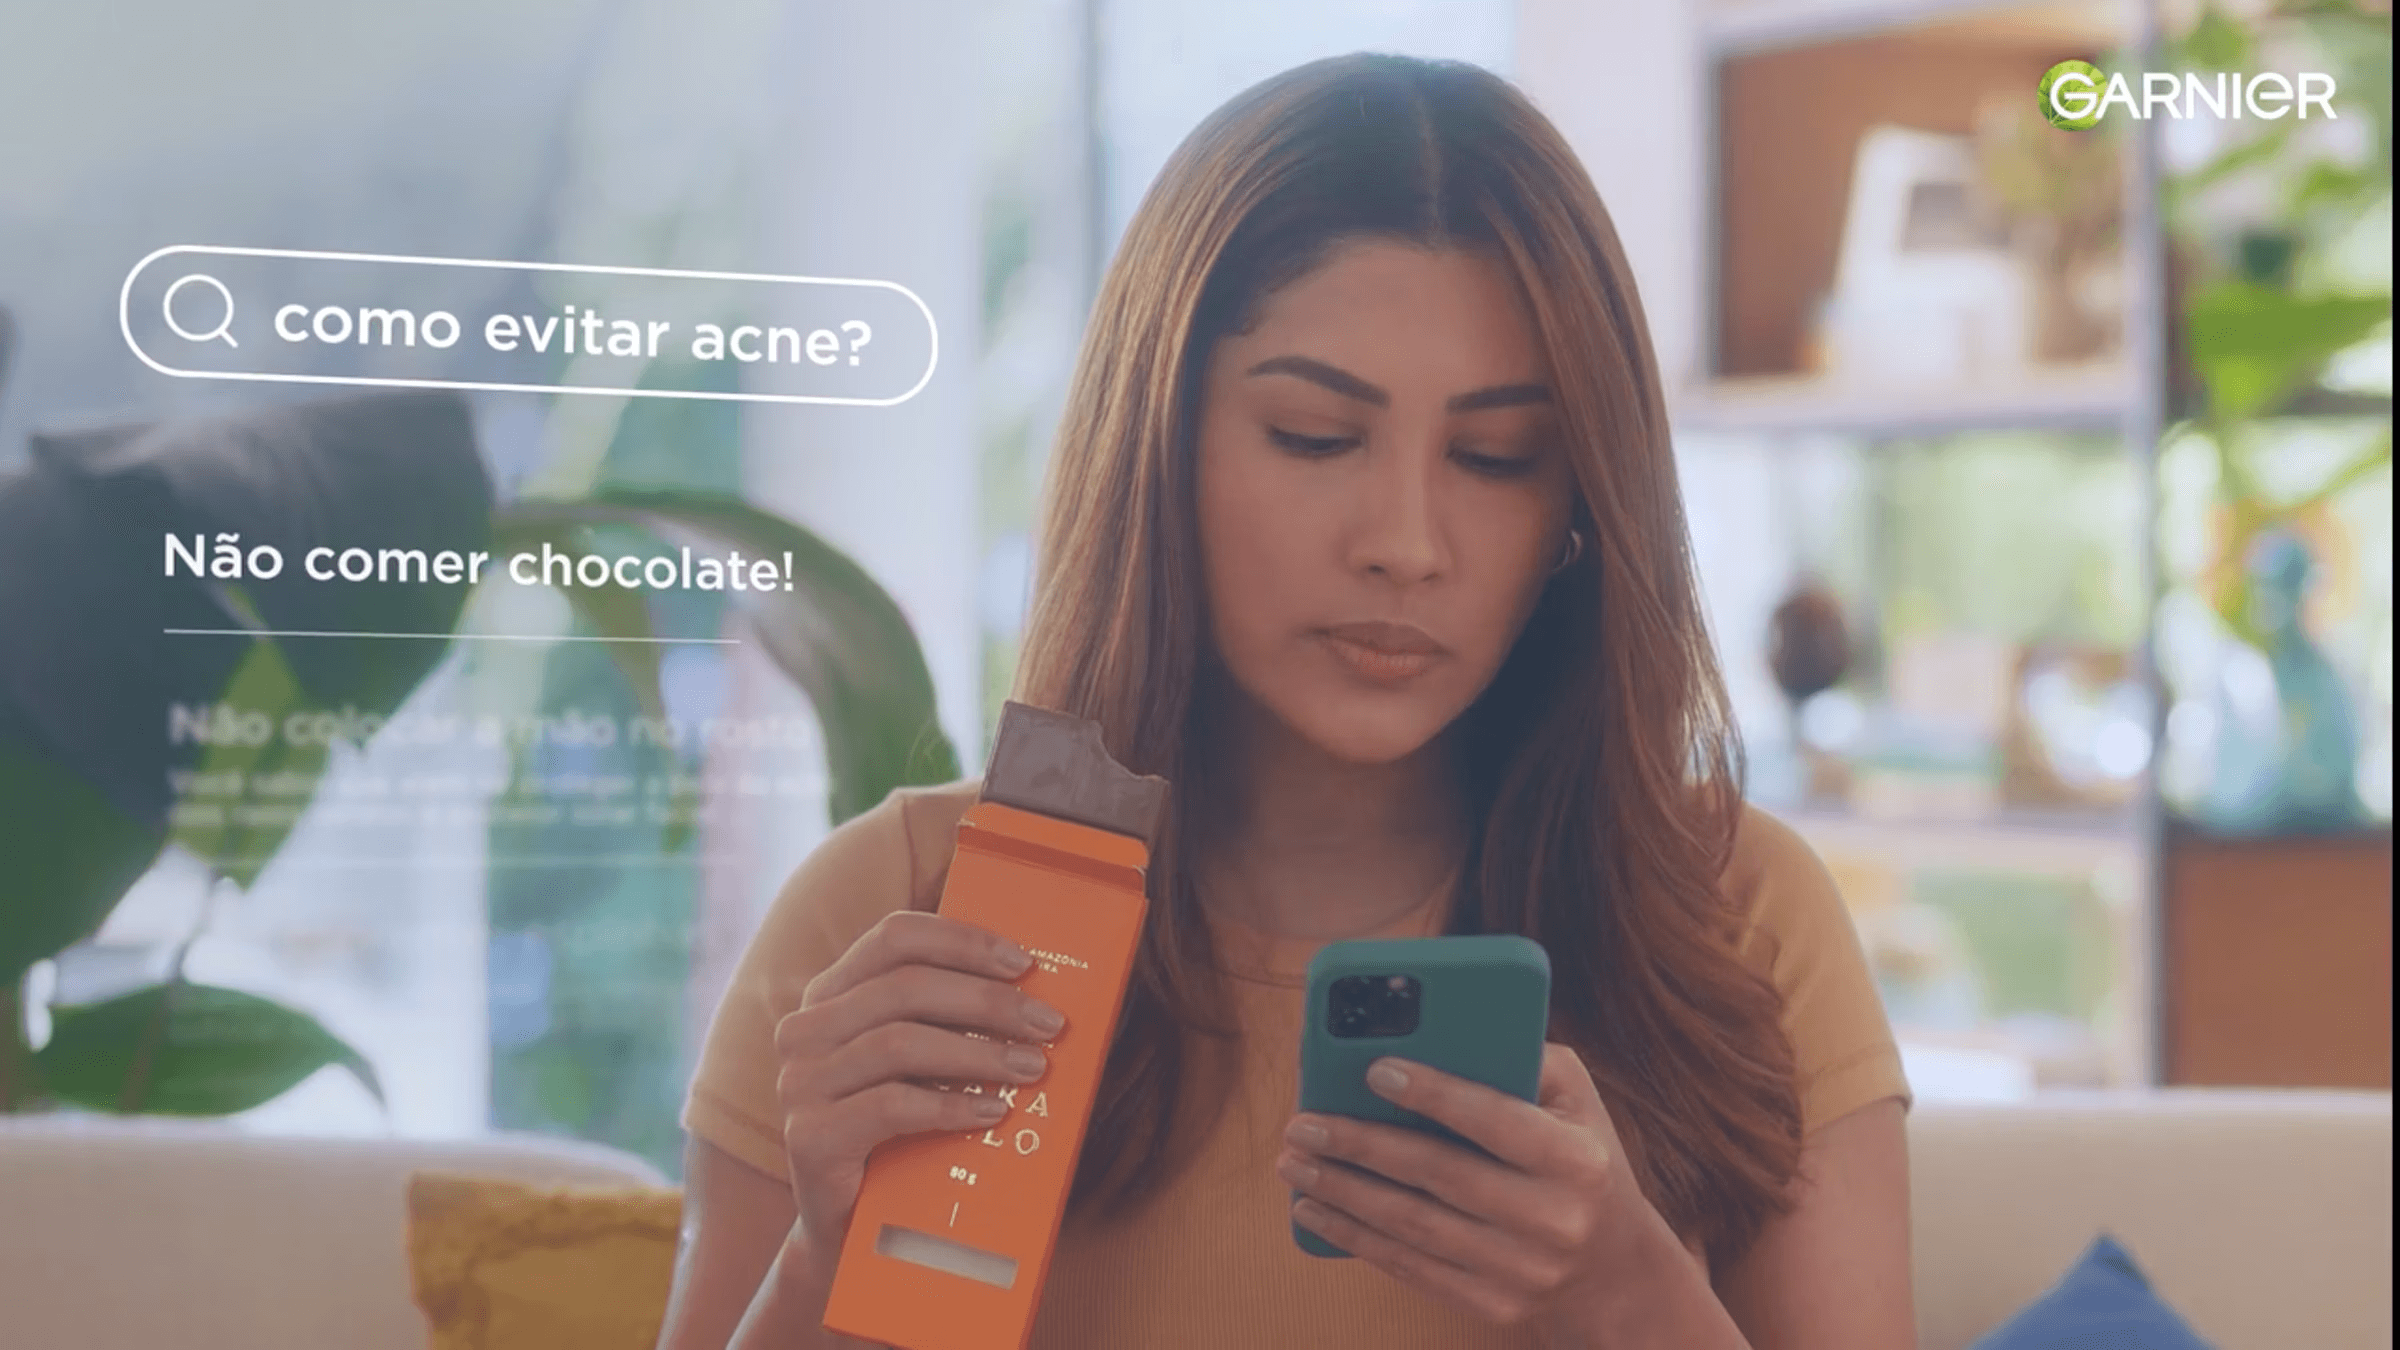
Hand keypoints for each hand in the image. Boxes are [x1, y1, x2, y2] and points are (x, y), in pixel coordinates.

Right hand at [771, 912, 1066, 1285]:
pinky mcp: (809, 1136)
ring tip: (1031, 1069)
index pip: (895, 938)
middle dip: (988, 1001)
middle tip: (1048, 1024)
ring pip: (900, 1042)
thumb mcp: (921, 1063)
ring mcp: (800, 1083)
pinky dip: (951, 1105)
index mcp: (831, 994)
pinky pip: (891, 1105)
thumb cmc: (902, 1132)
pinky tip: (993, 1112)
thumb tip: (1033, 988)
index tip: (1025, 963)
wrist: (854, 1227)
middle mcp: (805, 1029)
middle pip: (906, 986)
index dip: (962, 941)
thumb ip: (949, 1019)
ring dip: (979, 1053)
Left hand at [1279, 1043, 1677, 1336]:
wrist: (1611, 1266)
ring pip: (1413, 1226)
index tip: (1375, 1068)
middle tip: (1303, 1122)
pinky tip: (1314, 1209)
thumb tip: (1433, 1029)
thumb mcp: (1574, 1100)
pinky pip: (1411, 1268)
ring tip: (1295, 1160)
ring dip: (1342, 1192)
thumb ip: (1518, 1056)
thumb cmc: (1577, 1157)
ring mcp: (1522, 1271)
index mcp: (1576, 1161)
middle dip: (1361, 1145)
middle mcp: (1553, 1221)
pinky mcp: (1493, 1306)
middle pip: (1439, 1176)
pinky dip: (1355, 1237)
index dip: (1435, 1094)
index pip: (1497, 1122)